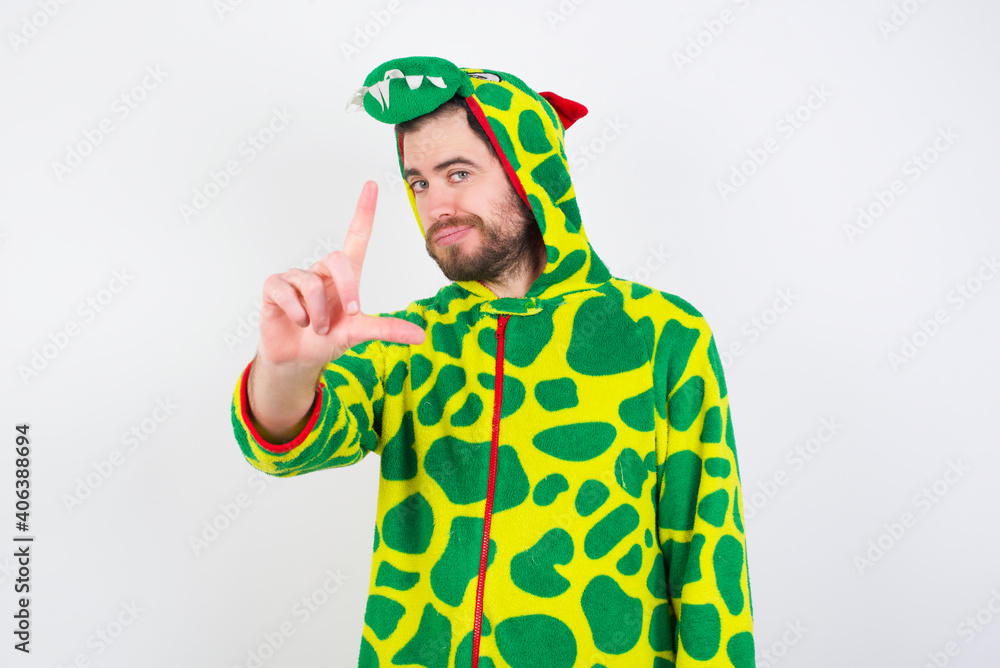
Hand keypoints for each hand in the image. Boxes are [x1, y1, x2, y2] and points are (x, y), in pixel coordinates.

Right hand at [256, 180, 425, 369]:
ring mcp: (296, 277)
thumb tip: (421, 336)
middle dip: (348, 288)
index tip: (372, 185)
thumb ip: (387, 330)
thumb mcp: (359, 333)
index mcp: (345, 275)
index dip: (364, 211)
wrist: (297, 359)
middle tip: (352, 313)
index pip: (356, 236)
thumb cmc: (328, 338)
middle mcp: (321, 270)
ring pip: (310, 285)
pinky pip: (286, 292)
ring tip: (317, 328)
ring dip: (319, 315)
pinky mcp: (274, 287)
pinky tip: (298, 321)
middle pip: (337, 258)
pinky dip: (296, 312)